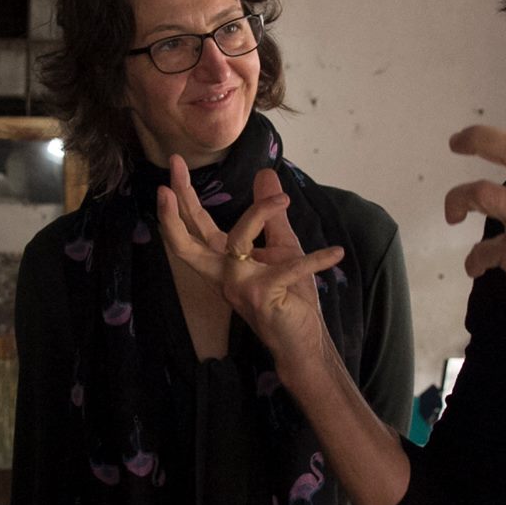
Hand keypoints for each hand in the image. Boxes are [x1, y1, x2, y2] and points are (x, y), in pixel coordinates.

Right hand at [153, 159, 344, 365]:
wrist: (302, 341)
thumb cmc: (290, 297)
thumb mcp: (283, 247)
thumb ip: (271, 215)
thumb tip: (264, 174)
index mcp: (224, 260)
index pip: (197, 225)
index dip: (184, 195)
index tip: (175, 163)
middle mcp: (223, 274)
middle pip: (186, 242)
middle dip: (176, 209)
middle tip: (170, 174)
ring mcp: (238, 286)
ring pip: (237, 239)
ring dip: (260, 213)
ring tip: (284, 199)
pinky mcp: (261, 296)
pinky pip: (288, 268)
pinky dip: (315, 259)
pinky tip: (335, 253)